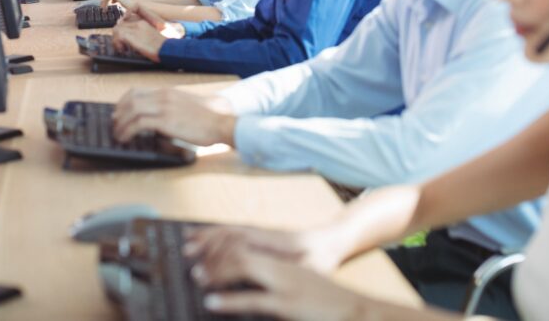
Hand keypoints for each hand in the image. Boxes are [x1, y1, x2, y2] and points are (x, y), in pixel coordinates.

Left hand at [110, 16, 166, 61]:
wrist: (168, 49)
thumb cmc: (163, 47)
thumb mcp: (153, 38)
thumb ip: (143, 36)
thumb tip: (131, 41)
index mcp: (144, 22)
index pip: (126, 20)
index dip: (122, 29)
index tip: (122, 38)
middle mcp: (138, 23)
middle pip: (119, 25)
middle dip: (117, 36)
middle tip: (121, 46)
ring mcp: (135, 28)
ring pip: (116, 29)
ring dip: (116, 40)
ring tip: (122, 48)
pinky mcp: (132, 36)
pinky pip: (118, 36)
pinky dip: (117, 44)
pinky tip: (123, 50)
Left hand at [112, 87, 236, 145]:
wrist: (222, 121)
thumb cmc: (208, 117)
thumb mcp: (186, 106)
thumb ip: (171, 107)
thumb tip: (158, 119)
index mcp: (168, 92)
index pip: (137, 91)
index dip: (123, 102)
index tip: (118, 112)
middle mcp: (164, 96)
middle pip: (131, 99)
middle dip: (118, 113)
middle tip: (114, 125)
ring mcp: (165, 107)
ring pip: (131, 110)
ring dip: (120, 123)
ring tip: (118, 135)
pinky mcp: (166, 120)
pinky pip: (138, 123)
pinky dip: (127, 131)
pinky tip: (125, 138)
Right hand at [185, 225, 345, 278]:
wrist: (331, 241)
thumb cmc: (320, 257)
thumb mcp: (307, 269)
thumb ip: (288, 273)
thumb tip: (269, 280)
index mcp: (272, 243)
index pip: (237, 245)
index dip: (218, 259)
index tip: (203, 271)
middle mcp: (262, 234)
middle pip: (228, 234)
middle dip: (206, 243)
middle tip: (186, 253)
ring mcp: (260, 232)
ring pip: (229, 229)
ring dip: (208, 234)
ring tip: (187, 240)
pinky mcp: (260, 235)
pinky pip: (233, 230)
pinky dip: (216, 231)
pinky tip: (206, 237)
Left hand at [194, 248, 368, 320]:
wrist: (357, 309)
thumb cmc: (326, 299)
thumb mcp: (297, 280)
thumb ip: (274, 276)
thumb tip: (250, 277)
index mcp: (282, 257)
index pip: (243, 238)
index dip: (217, 239)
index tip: (196, 245)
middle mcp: (281, 264)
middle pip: (238, 247)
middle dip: (211, 252)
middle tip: (191, 262)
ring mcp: (284, 282)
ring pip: (242, 267)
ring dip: (216, 272)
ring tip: (198, 278)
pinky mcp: (287, 303)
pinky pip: (253, 299)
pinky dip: (230, 300)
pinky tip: (213, 303)